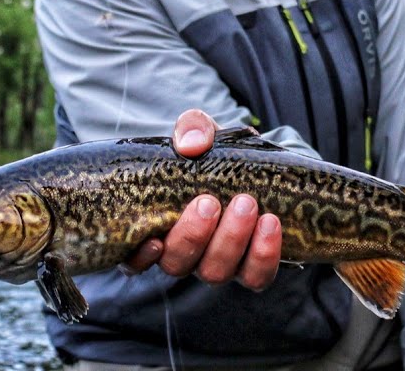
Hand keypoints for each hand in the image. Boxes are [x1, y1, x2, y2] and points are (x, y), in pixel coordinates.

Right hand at [119, 109, 281, 290]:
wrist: (262, 164)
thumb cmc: (218, 153)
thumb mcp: (202, 132)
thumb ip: (192, 128)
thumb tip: (190, 145)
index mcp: (159, 226)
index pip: (134, 258)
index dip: (138, 257)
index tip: (153, 239)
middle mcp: (185, 253)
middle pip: (177, 264)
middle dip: (193, 235)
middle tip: (209, 202)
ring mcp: (219, 263)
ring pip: (215, 272)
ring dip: (230, 238)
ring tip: (246, 204)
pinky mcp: (254, 267)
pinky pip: (256, 276)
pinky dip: (263, 254)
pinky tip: (269, 224)